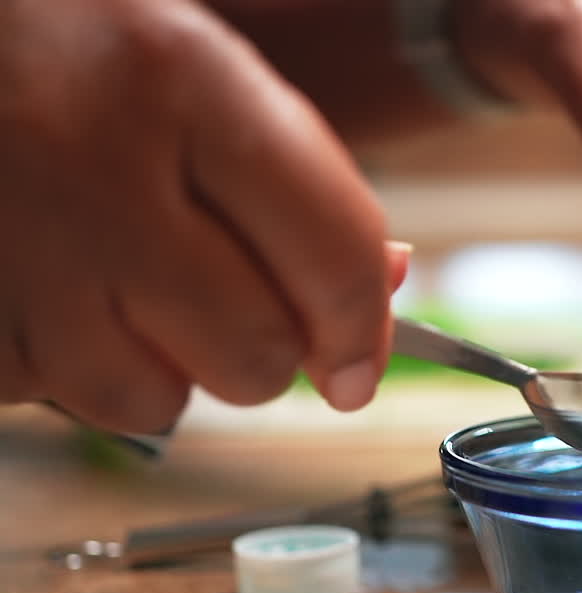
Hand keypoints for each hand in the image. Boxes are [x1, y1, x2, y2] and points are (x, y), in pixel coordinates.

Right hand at [0, 0, 408, 433]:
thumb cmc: (68, 43)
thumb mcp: (191, 64)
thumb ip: (294, 173)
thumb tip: (387, 283)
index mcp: (183, 79)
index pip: (334, 255)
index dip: (364, 332)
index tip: (358, 371)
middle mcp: (97, 167)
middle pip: (253, 353)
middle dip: (262, 348)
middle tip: (225, 297)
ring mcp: (18, 248)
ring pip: (153, 402)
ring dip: (161, 367)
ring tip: (122, 285)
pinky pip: (51, 397)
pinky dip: (66, 365)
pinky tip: (49, 288)